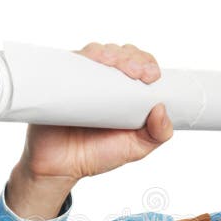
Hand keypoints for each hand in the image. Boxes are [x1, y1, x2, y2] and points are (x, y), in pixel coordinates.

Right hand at [7, 43, 172, 219]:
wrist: (59, 168)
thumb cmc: (96, 155)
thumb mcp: (135, 149)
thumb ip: (157, 134)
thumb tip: (161, 108)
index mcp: (126, 92)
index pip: (141, 65)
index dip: (147, 63)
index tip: (151, 76)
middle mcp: (104, 81)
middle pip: (121, 53)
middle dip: (132, 57)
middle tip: (136, 73)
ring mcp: (82, 79)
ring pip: (98, 52)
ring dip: (109, 53)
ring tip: (113, 65)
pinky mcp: (61, 80)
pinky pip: (71, 60)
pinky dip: (82, 56)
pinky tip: (91, 61)